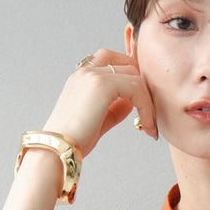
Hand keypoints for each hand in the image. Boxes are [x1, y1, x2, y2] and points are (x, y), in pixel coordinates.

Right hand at [41, 47, 157, 158]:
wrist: (59, 147)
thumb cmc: (74, 139)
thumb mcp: (98, 120)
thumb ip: (114, 108)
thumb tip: (131, 102)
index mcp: (82, 76)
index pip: (114, 62)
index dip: (132, 78)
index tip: (142, 103)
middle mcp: (87, 70)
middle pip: (128, 65)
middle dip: (143, 89)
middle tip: (150, 114)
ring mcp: (93, 74)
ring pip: (135, 76)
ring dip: (147, 100)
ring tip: (150, 124)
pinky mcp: (102, 84)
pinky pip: (136, 88)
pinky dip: (146, 107)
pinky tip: (147, 125)